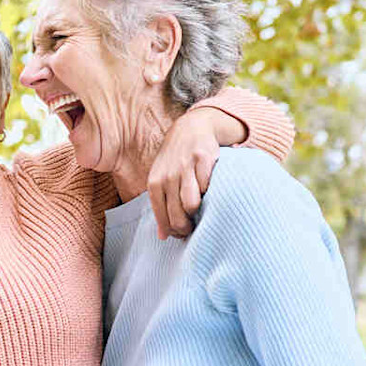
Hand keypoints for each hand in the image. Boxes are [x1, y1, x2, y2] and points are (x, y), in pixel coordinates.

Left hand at [147, 106, 245, 239]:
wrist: (191, 128)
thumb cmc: (174, 160)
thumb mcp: (161, 180)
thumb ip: (161, 207)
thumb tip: (162, 237)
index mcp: (155, 183)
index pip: (163, 217)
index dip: (173, 231)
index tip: (181, 234)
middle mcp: (168, 175)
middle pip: (177, 215)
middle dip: (186, 227)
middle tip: (194, 228)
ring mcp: (185, 167)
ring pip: (191, 204)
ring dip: (199, 212)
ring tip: (202, 211)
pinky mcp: (203, 159)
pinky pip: (207, 186)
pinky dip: (210, 192)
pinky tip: (210, 190)